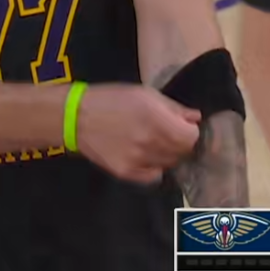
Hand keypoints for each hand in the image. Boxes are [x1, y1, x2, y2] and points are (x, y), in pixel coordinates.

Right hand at [75, 86, 200, 182]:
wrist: (74, 117)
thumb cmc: (110, 99)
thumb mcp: (143, 94)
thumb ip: (172, 107)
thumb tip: (195, 118)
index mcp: (157, 118)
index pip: (191, 137)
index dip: (188, 131)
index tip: (180, 126)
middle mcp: (151, 141)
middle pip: (182, 152)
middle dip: (179, 143)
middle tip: (165, 134)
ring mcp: (139, 160)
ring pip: (169, 164)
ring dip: (166, 155)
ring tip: (150, 143)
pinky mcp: (127, 172)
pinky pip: (154, 176)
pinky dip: (153, 167)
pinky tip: (142, 156)